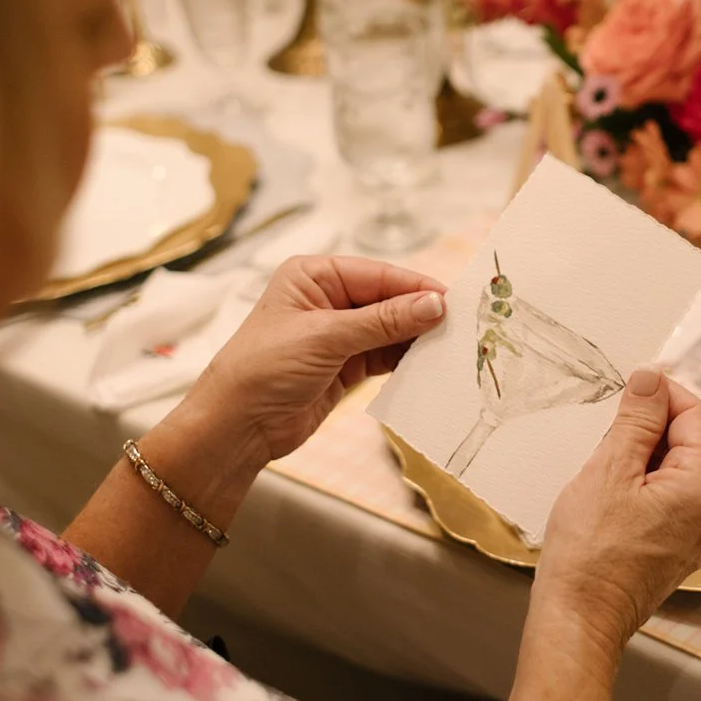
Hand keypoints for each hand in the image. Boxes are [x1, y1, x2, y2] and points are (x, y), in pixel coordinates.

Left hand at [185, 254, 445, 466]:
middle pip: (388, 300)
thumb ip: (383, 321)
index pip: (377, 274)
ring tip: (452, 348)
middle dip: (421, 314)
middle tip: (463, 326)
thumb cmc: (263, 368)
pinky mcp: (344, 366)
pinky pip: (384, 356)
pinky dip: (406, 361)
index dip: (416, 287)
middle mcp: (327, 299)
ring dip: (417, 339)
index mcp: (313, 276)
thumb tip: (433, 305)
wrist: (237, 426)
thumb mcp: (326, 337)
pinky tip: (429, 366)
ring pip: (390, 330)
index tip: (453, 300)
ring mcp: (337, 334)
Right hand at [533, 371, 700, 659]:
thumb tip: (652, 379)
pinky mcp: (680, 550)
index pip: (697, 416)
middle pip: (690, 443)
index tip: (630, 387)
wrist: (579, 619)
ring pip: (677, 471)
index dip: (664, 394)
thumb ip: (637, 419)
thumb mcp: (609, 469)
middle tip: (607, 438)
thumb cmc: (590, 550)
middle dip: (650, 429)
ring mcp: (699, 535)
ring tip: (604, 475)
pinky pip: (670, 500)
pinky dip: (644, 486)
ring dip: (643, 458)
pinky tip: (611, 499)